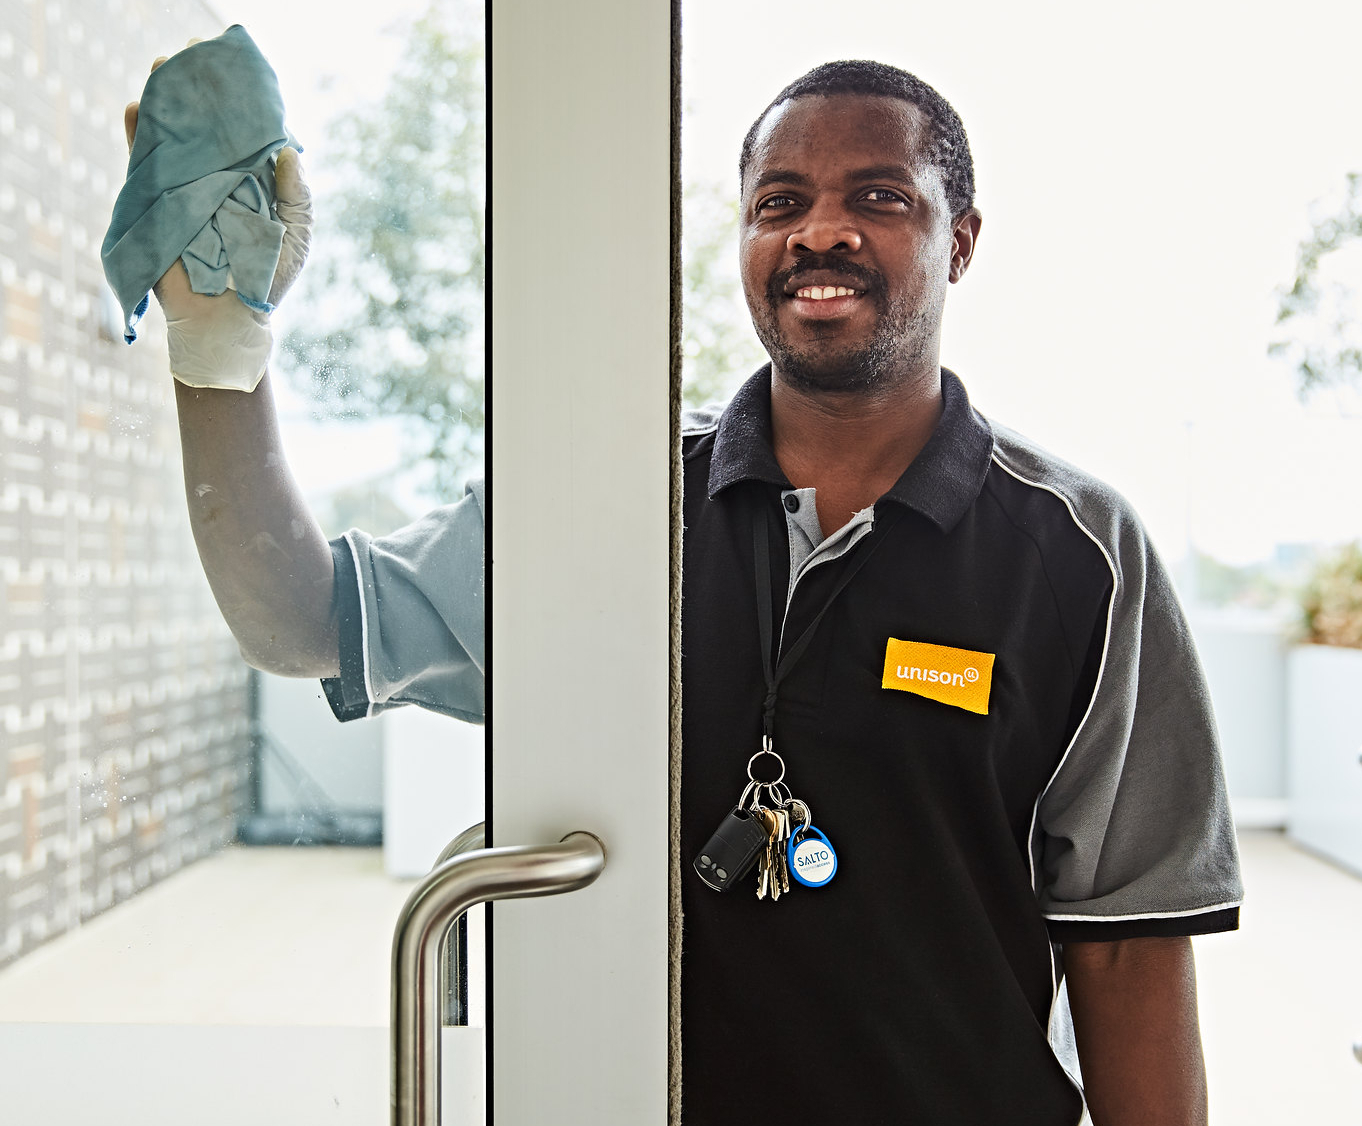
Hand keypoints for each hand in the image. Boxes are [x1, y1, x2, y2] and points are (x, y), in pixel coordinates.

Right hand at [123, 45, 312, 391]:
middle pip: (205, 129)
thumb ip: (297, 197)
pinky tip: (137, 108)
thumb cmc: (268, 282)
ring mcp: (185, 192)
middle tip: (193, 55)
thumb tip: (289, 150)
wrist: (229, 323)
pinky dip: (137, 138)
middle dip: (198, 92)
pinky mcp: (157, 207)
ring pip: (173, 140)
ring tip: (163, 68)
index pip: (243, 136)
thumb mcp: (295, 238)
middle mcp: (216, 182)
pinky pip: (143, 167)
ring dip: (165, 102)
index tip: (236, 70)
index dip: (239, 104)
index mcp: (251, 185)